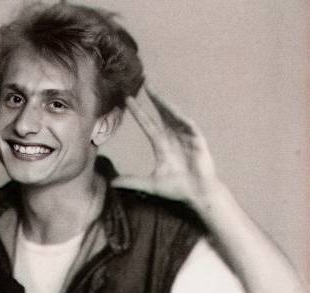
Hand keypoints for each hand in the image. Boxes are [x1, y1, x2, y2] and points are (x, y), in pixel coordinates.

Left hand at [111, 89, 222, 211]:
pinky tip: (172, 109)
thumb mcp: (150, 184)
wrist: (197, 194)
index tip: (127, 99)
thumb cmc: (177, 188)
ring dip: (165, 103)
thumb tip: (112, 184)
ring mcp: (186, 137)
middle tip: (143, 83)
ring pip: (174, 115)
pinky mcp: (197, 140)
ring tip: (155, 91)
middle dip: (153, 98)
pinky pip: (188, 125)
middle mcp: (173, 137)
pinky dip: (181, 117)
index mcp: (162, 145)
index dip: (138, 112)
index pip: (147, 124)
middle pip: (161, 114)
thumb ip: (132, 181)